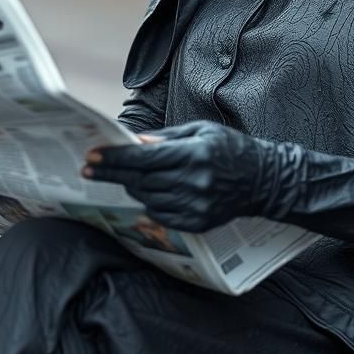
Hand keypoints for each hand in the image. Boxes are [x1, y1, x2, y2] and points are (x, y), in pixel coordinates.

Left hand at [82, 120, 283, 232]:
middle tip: (89, 168)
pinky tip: (149, 192)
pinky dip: (149, 203)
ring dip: (132, 186)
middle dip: (112, 172)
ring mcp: (195, 206)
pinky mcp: (198, 223)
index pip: (144, 158)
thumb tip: (137, 141)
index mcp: (193, 155)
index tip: (92, 156)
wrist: (264, 181)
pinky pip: (160, 215)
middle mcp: (193, 183)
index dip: (115, 158)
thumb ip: (168, 138)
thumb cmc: (231, 150)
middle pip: (140, 179)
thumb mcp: (202, 131)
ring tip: (126, 177)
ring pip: (147, 198)